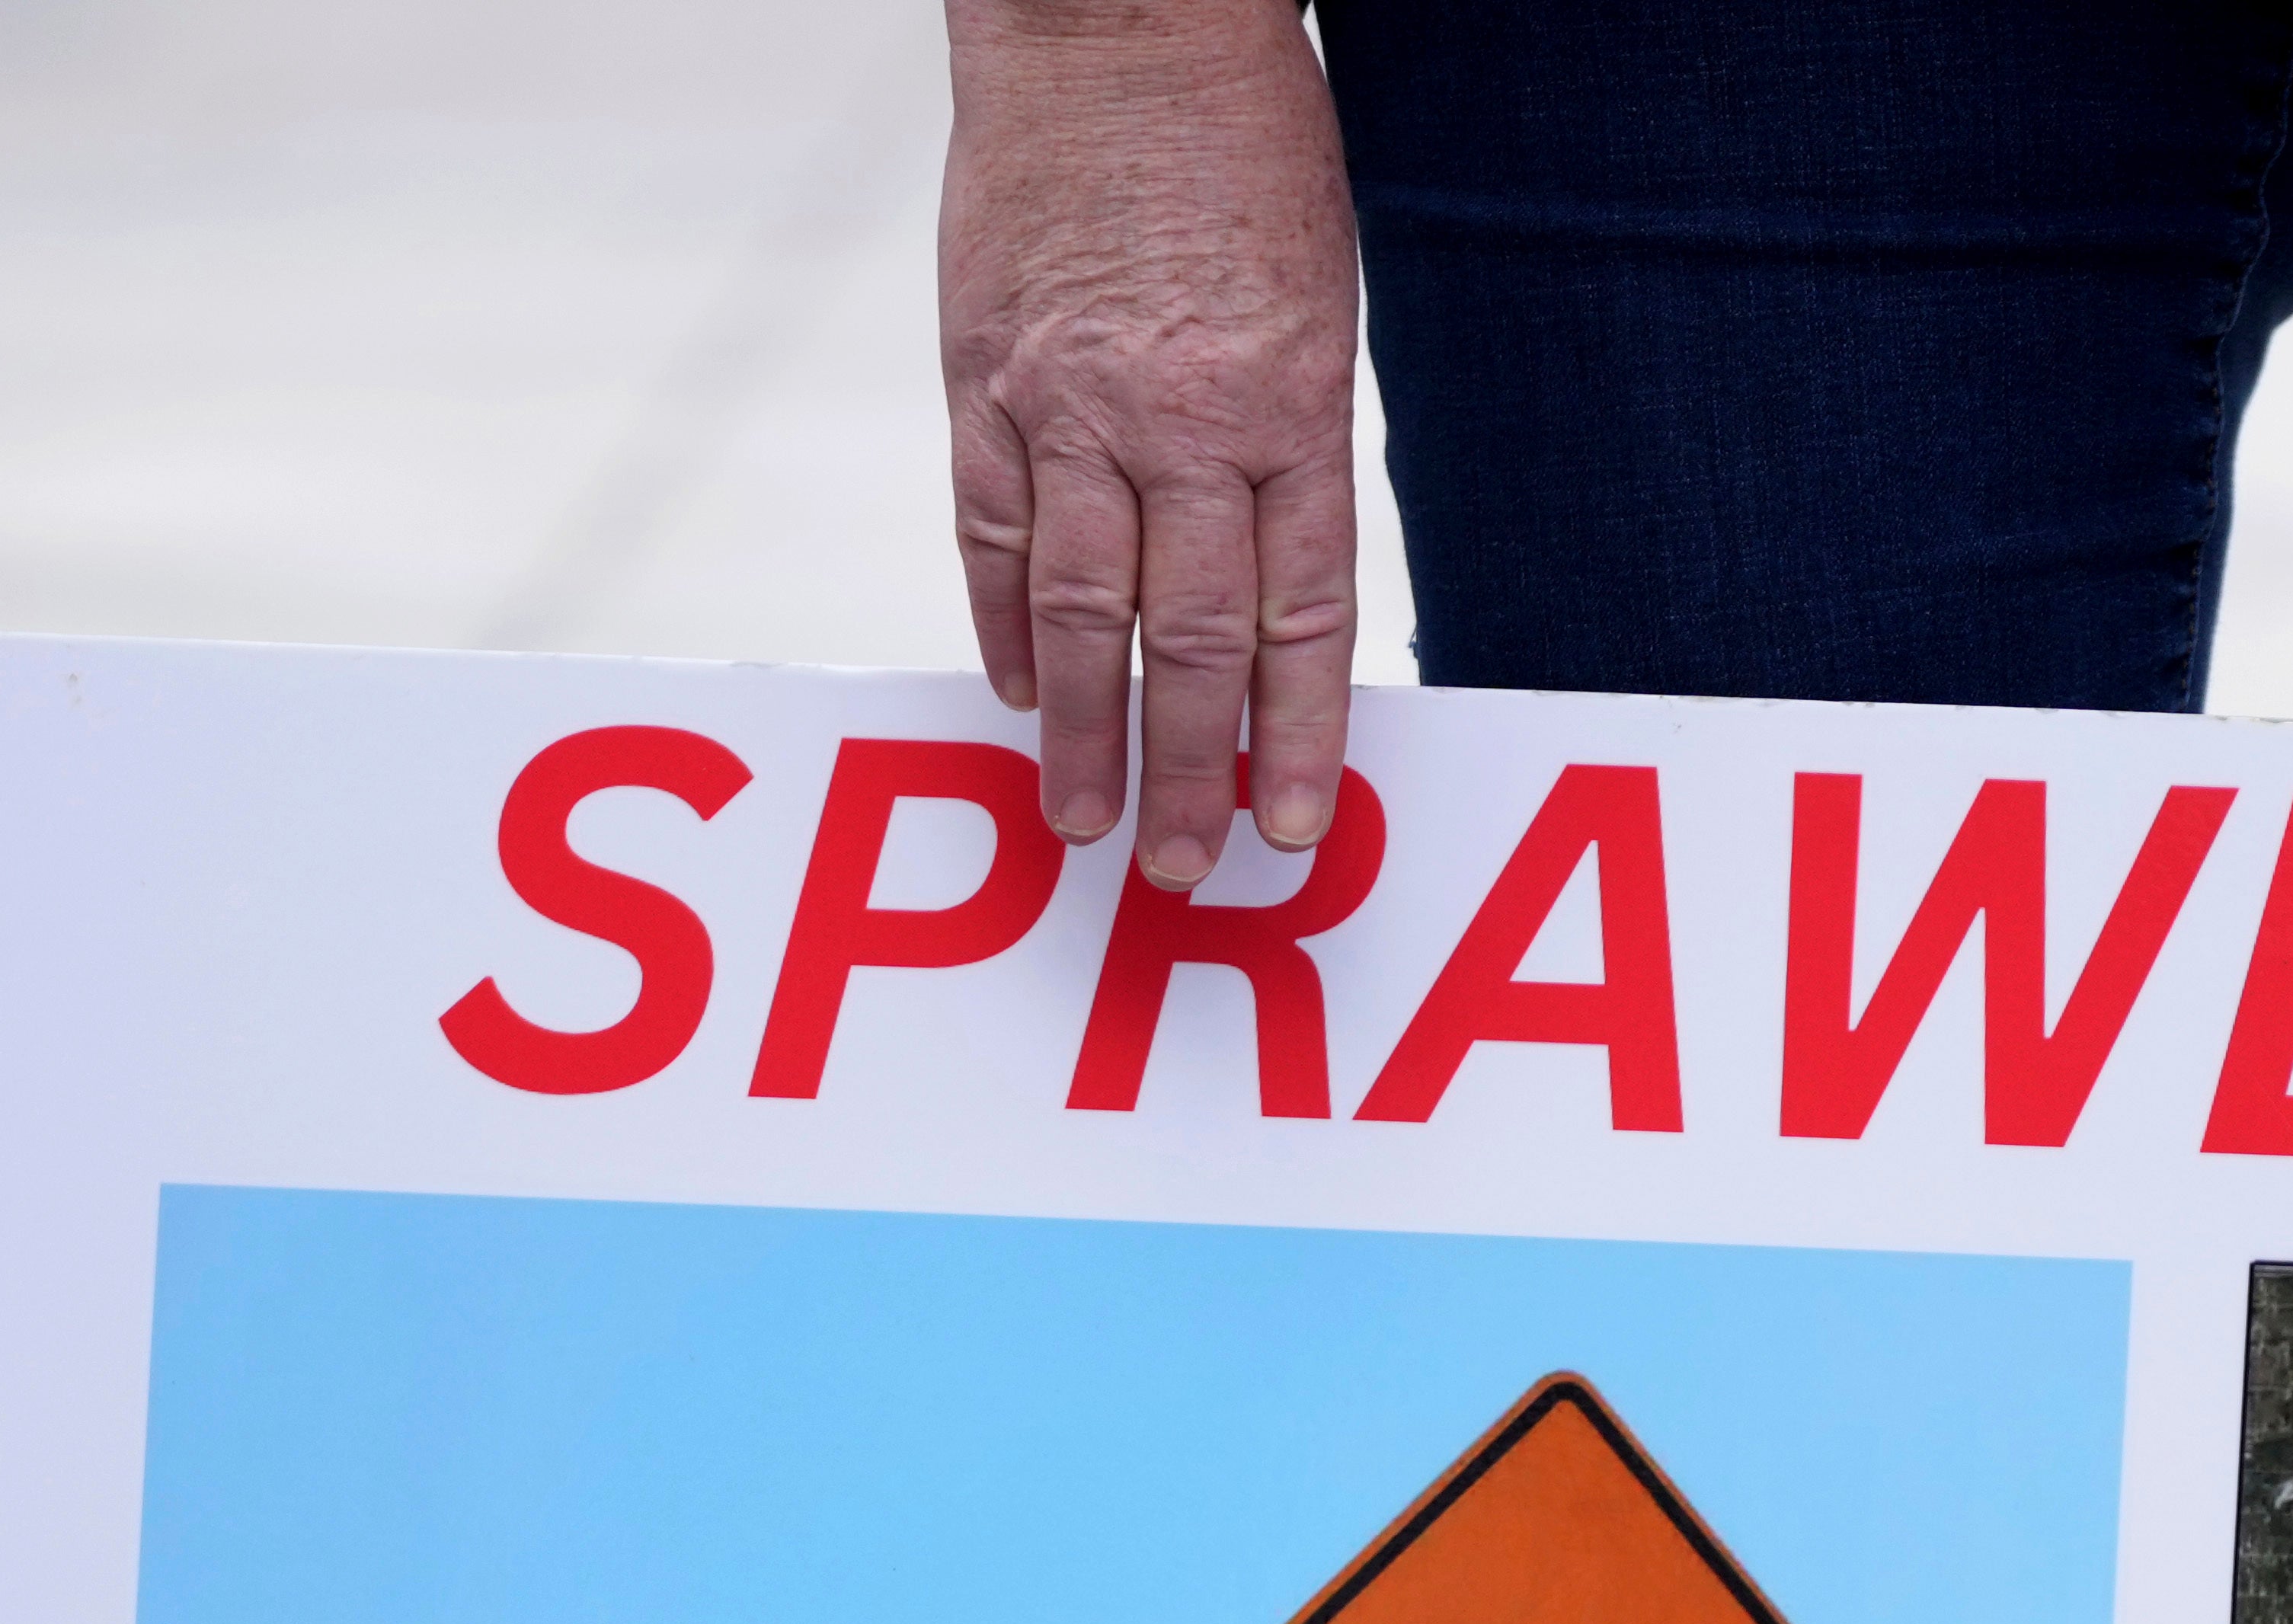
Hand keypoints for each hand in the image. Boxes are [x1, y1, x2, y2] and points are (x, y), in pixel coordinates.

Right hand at [939, 0, 1361, 881]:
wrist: (1112, 19)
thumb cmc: (1240, 151)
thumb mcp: (1311, 301)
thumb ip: (1285, 447)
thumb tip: (1269, 592)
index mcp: (1285, 403)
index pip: (1299, 614)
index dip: (1296, 735)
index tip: (1289, 827)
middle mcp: (1176, 417)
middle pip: (1187, 638)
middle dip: (1189, 769)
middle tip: (1176, 869)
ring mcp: (1067, 401)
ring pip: (1078, 607)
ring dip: (1083, 732)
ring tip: (1083, 824)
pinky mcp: (981, 373)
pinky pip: (990, 528)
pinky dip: (1003, 621)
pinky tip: (1020, 692)